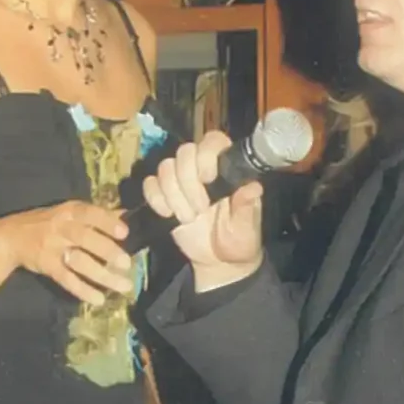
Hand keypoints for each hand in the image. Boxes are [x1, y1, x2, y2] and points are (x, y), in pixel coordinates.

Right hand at [7, 199, 137, 306]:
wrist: (11, 237)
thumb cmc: (47, 222)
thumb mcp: (69, 212)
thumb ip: (96, 215)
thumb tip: (126, 214)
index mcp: (70, 212)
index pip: (90, 214)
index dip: (107, 222)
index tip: (124, 233)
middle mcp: (62, 228)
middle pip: (85, 238)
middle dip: (107, 251)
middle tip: (126, 263)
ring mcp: (53, 248)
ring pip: (80, 262)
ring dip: (102, 275)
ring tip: (123, 286)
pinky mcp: (47, 267)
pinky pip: (67, 280)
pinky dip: (83, 290)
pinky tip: (99, 299)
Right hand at [140, 132, 263, 287]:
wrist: (218, 262)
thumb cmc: (239, 240)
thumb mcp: (247, 226)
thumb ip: (247, 206)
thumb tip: (253, 188)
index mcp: (226, 169)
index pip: (213, 141)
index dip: (206, 155)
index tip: (209, 179)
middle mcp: (202, 169)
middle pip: (184, 152)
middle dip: (188, 182)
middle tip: (200, 209)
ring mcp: (181, 181)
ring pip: (165, 167)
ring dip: (174, 195)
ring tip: (189, 217)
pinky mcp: (163, 195)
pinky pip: (150, 184)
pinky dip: (157, 200)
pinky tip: (169, 215)